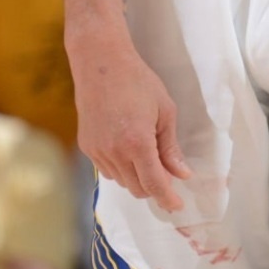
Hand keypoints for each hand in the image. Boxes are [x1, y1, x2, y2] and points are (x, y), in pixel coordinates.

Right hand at [71, 33, 191, 212]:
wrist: (101, 63)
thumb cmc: (138, 81)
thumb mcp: (164, 110)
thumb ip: (170, 147)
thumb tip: (182, 174)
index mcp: (138, 143)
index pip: (155, 185)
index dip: (168, 199)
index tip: (177, 205)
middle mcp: (115, 152)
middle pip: (138, 189)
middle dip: (154, 187)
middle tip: (166, 172)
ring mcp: (97, 151)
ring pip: (122, 181)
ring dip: (137, 177)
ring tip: (145, 151)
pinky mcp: (87, 147)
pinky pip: (107, 170)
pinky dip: (121, 167)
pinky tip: (126, 146)